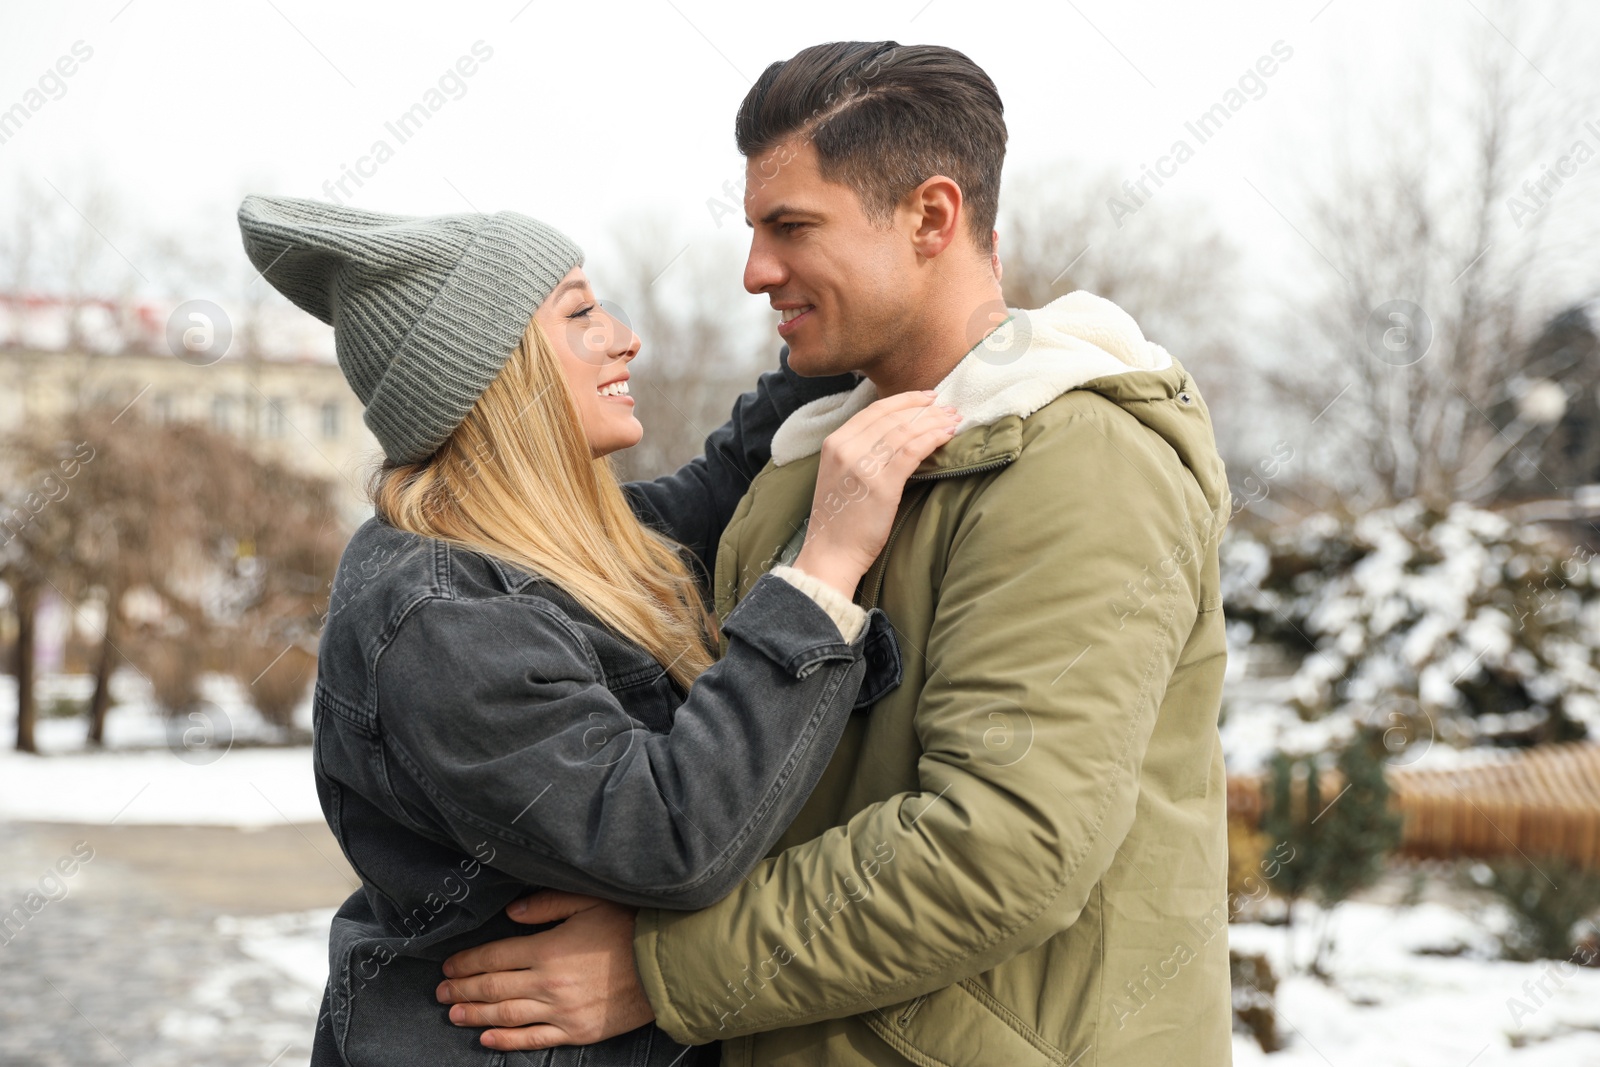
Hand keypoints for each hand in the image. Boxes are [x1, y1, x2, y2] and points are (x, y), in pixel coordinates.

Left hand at [436, 891, 652, 1050]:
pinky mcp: (577, 1032)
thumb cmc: (629, 928)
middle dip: (462, 989)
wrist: (665, 965)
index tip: (449, 965)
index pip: (495, 956)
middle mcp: (548, 983)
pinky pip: (533, 1040)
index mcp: (548, 949)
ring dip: (475, 1014)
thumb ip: (547, 904)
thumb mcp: (590, 902)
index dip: (467, 962)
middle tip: (440, 991)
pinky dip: (506, 1040)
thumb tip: (511, 913)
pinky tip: (486, 1037)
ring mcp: (561, 1011)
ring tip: (453, 1013)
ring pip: (506, 1015)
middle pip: (493, 988)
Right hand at [794, 391, 959, 598]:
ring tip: (954, 420)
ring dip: (934, 422)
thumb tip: (897, 436)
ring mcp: (862, 465)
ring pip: (905, 431)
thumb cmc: (840, 521)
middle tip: (948, 407)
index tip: (926, 398)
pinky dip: (933, 438)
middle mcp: (846, 448)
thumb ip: (859, 452)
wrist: (830, 555)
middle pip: (892, 417)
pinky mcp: (881, 484)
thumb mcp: (841, 476)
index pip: (873, 411)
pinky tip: (947, 435)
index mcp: (834, 443)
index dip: (904, 400)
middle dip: (924, 409)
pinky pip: (913, 451)